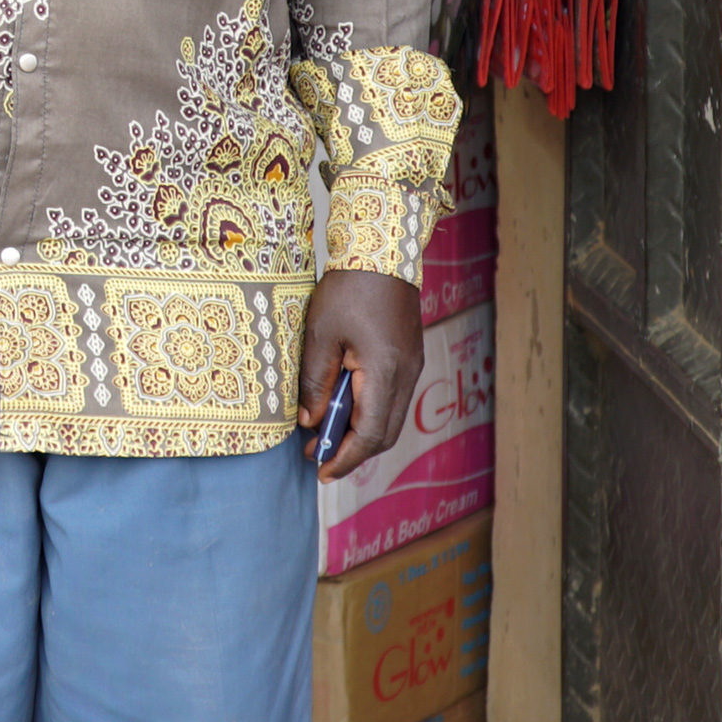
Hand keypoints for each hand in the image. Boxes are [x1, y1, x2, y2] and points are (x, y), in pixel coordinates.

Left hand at [299, 267, 424, 481]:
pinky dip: (370, 413)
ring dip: (360, 433)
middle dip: (352, 452)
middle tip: (317, 457)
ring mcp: (412, 366)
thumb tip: (308, 421)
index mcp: (385, 373)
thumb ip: (315, 382)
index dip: (345, 458)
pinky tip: (344, 407)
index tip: (321, 470)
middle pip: (384, 434)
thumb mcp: (320, 335)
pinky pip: (393, 399)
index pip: (369, 435)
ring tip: (325, 434)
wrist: (381, 251)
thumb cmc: (348, 289)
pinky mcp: (409, 357)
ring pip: (390, 418)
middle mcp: (406, 376)